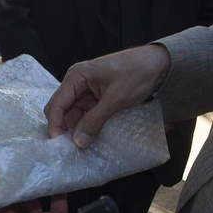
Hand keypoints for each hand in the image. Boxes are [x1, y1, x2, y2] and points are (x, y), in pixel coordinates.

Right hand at [45, 44, 170, 148]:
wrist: (156, 64)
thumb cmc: (136, 73)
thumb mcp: (115, 98)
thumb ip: (95, 120)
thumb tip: (79, 141)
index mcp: (77, 76)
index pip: (57, 104)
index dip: (55, 125)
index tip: (60, 145)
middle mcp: (77, 83)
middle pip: (61, 110)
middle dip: (64, 128)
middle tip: (72, 148)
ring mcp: (87, 90)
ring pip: (73, 114)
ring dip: (76, 129)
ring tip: (83, 146)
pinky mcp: (96, 97)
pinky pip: (85, 114)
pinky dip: (87, 125)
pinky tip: (92, 137)